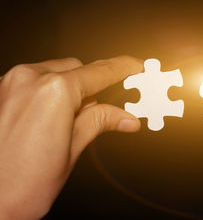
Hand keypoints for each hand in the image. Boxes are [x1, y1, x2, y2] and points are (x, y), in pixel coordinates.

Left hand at [0, 56, 142, 218]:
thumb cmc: (18, 187)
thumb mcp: (71, 152)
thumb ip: (99, 122)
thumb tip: (126, 118)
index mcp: (53, 92)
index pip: (100, 72)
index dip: (123, 68)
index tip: (136, 67)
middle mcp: (28, 80)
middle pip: (76, 69)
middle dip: (92, 86)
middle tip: (104, 111)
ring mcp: (8, 84)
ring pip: (53, 73)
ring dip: (68, 89)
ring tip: (68, 123)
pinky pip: (32, 81)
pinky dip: (47, 92)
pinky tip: (48, 119)